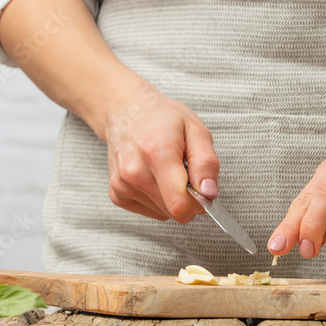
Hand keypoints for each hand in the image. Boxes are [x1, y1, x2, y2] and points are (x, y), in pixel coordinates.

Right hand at [104, 77, 219, 222]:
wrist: (127, 112)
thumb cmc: (163, 118)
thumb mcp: (196, 130)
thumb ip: (207, 163)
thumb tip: (209, 193)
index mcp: (157, 154)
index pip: (180, 204)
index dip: (199, 203)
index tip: (203, 189)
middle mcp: (134, 172)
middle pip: (173, 211)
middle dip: (187, 198)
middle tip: (185, 172)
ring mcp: (122, 184)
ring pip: (162, 213)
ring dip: (171, 198)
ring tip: (167, 170)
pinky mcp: (116, 193)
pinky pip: (149, 211)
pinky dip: (157, 199)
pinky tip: (154, 176)